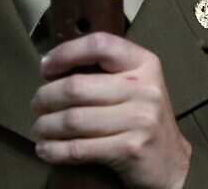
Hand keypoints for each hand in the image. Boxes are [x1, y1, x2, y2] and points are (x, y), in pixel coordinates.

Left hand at [31, 32, 191, 188]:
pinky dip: (55, 150)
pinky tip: (46, 149)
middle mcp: (144, 88)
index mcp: (143, 63)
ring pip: (74, 119)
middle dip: (46, 97)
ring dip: (46, 126)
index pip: (99, 45)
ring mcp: (140, 120)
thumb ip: (103, 71)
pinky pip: (79, 148)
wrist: (171, 162)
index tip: (45, 67)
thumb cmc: (142, 118)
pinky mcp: (130, 149)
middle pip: (77, 87)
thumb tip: (51, 66)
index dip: (66, 53)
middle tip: (36, 105)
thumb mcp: (133, 85)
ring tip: (39, 128)